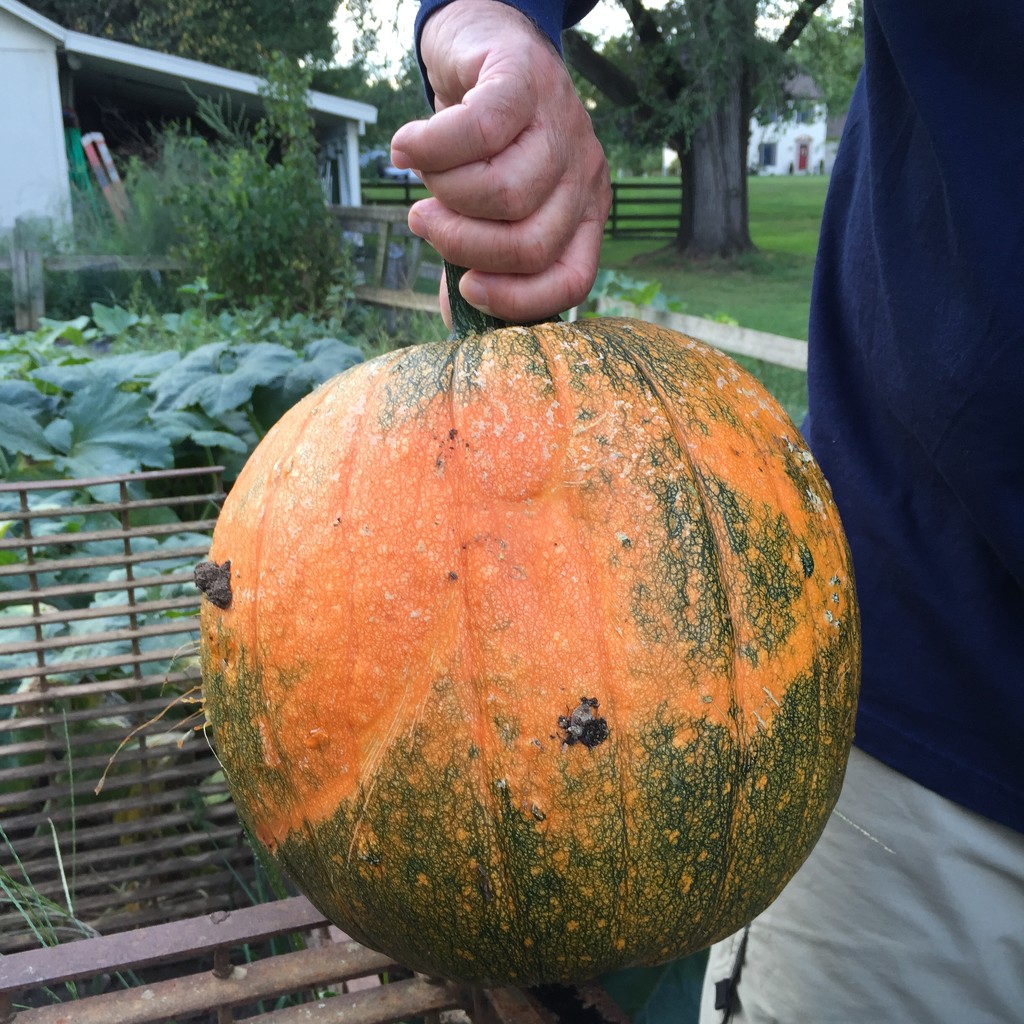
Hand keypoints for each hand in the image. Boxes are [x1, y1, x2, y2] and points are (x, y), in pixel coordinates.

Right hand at [391, 0, 609, 324]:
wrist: (478, 44)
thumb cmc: (481, 143)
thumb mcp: (487, 207)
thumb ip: (478, 257)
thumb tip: (454, 317)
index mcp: (582, 215)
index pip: (571, 280)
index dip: (516, 299)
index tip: (467, 288)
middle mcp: (583, 175)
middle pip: (529, 243)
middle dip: (463, 244)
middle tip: (425, 221)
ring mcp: (562, 125)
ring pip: (503, 192)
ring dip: (444, 191)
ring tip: (424, 176)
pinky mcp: (526, 79)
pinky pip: (477, 133)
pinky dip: (429, 149)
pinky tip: (406, 148)